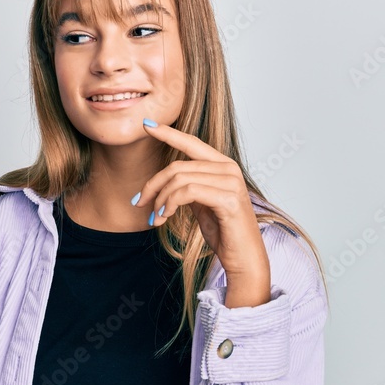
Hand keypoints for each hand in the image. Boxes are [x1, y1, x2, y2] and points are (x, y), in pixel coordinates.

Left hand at [134, 119, 268, 280]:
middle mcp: (229, 169)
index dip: (168, 133)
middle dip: (153, 185)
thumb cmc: (224, 233)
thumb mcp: (202, 204)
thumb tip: (167, 181)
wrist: (244, 258)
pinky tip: (165, 217)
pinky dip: (170, 204)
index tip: (147, 126)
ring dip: (160, 200)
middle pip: (178, 166)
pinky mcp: (228, 198)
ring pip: (179, 179)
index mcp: (223, 166)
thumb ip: (189, 187)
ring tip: (155, 218)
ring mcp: (231, 182)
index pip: (192, 143)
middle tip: (140, 203)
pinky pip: (188, 192)